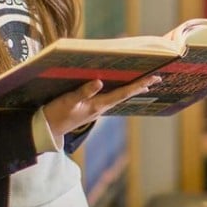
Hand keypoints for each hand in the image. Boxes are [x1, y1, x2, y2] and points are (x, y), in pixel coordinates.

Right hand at [43, 75, 159, 141]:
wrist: (49, 128)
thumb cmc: (57, 113)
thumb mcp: (68, 101)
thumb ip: (83, 92)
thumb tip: (99, 82)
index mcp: (99, 104)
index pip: (123, 93)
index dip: (138, 85)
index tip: (153, 78)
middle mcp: (101, 106)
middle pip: (126, 94)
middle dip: (141, 85)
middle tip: (158, 77)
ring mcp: (97, 107)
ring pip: (120, 95)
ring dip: (133, 88)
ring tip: (146, 82)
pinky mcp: (91, 107)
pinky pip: (111, 96)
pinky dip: (121, 91)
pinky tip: (123, 87)